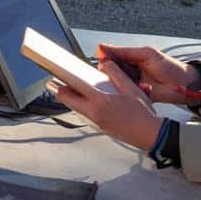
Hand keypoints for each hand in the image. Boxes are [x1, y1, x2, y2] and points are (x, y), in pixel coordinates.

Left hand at [47, 58, 162, 150]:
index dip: (59, 85)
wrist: (149, 135)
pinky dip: (82, 106)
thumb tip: (105, 64)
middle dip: (60, 93)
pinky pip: (86, 115)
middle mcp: (95, 114)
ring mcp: (97, 123)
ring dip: (71, 100)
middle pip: (69, 103)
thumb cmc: (142, 114)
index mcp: (100, 102)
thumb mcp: (130, 88)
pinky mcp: (101, 128)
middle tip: (54, 84)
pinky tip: (87, 101)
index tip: (51, 79)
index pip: (72, 92)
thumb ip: (115, 74)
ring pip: (77, 109)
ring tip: (68, 89)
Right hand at [97, 44, 200, 104]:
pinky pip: (125, 93)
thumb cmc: (170, 67)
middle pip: (111, 70)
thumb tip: (102, 47)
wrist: (186, 85)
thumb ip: (124, 52)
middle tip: (101, 75)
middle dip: (106, 73)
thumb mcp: (146, 55)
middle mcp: (130, 70)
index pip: (111, 56)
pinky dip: (121, 93)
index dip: (103, 59)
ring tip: (107, 86)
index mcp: (132, 58)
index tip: (96, 62)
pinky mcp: (137, 95)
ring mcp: (133, 83)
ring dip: (113, 83)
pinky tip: (118, 94)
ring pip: (116, 82)